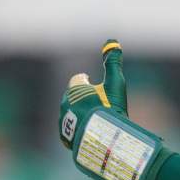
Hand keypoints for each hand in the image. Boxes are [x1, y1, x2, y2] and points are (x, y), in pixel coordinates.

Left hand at [59, 39, 171, 179]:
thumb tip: (112, 40)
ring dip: (78, 117)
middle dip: (80, 99)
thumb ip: (113, 62)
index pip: (77, 81)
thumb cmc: (108, 108)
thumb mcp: (115, 84)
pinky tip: (87, 136)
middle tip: (92, 102)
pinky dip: (78, 132)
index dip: (84, 81)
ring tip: (90, 121)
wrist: (100, 138)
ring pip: (70, 117)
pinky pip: (71, 133)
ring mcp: (64, 123)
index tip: (88, 80)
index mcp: (75, 90)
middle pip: (72, 98)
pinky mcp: (66, 139)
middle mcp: (65, 104)